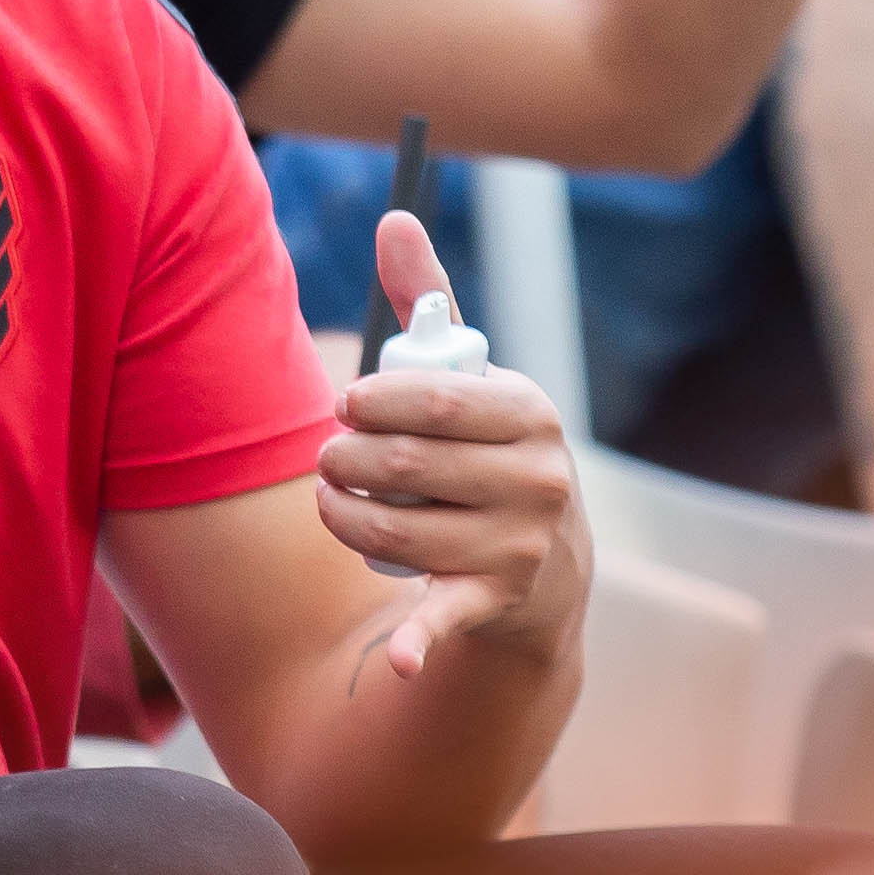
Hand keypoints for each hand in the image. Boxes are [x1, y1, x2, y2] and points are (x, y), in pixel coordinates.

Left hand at [316, 212, 582, 679]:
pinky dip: (418, 640)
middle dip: (345, 462)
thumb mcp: (472, 376)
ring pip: (391, 528)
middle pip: (402, 464)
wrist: (544, 576)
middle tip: (329, 461)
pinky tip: (399, 660)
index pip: (434, 399)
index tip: (345, 406)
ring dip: (342, 517)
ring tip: (335, 504)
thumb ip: (426, 300)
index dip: (373, 402)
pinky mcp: (495, 605)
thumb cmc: (487, 452)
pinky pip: (446, 618)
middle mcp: (539, 481)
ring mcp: (521, 547)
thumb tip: (392, 214)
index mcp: (531, 414)